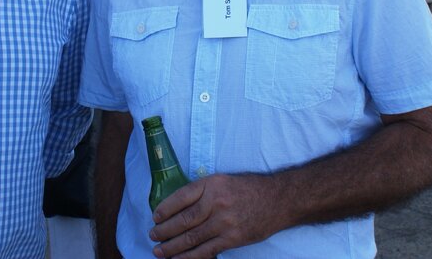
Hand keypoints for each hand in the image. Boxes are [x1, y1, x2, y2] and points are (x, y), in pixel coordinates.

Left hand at [149, 174, 280, 257]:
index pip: (181, 197)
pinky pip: (206, 251)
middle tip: (153, 235)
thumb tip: (178, 206)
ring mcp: (225, 222)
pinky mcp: (233, 239)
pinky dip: (190, 257)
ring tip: (158, 251)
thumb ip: (203, 191)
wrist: (278, 200)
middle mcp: (216, 202)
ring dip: (172, 247)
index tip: (155, 216)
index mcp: (212, 184)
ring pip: (191, 238)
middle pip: (184, 220)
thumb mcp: (223, 180)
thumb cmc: (249, 188)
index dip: (165, 208)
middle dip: (165, 230)